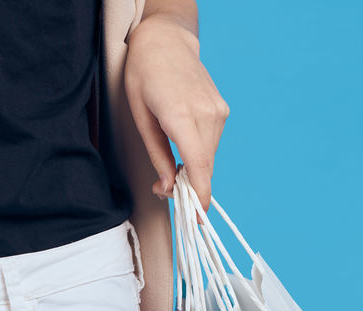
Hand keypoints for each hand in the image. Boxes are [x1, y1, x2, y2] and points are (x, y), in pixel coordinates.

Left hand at [123, 15, 229, 210]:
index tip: (198, 217)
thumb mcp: (140, 118)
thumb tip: (167, 187)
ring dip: (193, 170)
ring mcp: (218, 111)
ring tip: (170, 168)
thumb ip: (157, 155)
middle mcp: (207, 114)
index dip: (200, 194)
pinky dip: (198, 155)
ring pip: (208, 156)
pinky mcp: (222, 110)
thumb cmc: (144, 76)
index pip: (198, 164)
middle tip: (162, 190)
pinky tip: (182, 150)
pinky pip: (211, 143)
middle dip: (188, 187)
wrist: (166, 41)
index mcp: (181, 115)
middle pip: (204, 166)